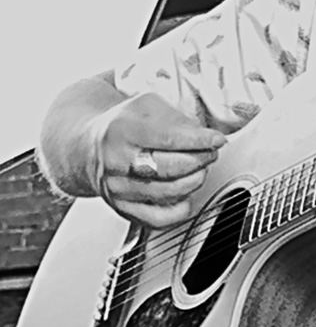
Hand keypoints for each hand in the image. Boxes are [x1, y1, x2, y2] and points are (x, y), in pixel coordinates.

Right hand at [88, 92, 225, 228]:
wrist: (87, 149)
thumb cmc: (123, 126)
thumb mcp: (148, 107)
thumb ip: (177, 118)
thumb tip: (205, 134)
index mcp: (123, 132)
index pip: (170, 139)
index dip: (201, 140)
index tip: (217, 139)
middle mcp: (117, 162)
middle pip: (172, 168)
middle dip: (201, 160)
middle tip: (210, 153)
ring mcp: (118, 189)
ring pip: (170, 192)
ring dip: (195, 180)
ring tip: (199, 169)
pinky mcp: (123, 209)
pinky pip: (160, 219)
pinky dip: (180, 209)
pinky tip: (185, 194)